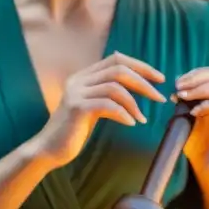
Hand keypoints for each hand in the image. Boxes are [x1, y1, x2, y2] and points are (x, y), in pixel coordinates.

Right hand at [34, 52, 166, 168]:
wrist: (49, 150)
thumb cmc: (74, 131)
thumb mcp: (93, 107)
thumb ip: (106, 93)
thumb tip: (134, 84)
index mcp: (83, 76)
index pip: (116, 59)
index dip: (140, 65)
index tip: (159, 78)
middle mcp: (79, 80)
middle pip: (119, 69)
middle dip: (143, 82)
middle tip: (159, 97)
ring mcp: (76, 93)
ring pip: (115, 86)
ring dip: (135, 102)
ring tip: (143, 118)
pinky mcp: (76, 108)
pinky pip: (108, 105)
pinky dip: (124, 113)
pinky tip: (131, 123)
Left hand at [177, 67, 208, 186]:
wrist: (207, 172)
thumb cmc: (196, 147)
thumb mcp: (186, 121)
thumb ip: (185, 105)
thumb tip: (177, 88)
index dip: (196, 75)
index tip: (177, 83)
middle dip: (198, 81)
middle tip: (179, 90)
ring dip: (204, 90)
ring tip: (185, 99)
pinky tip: (196, 111)